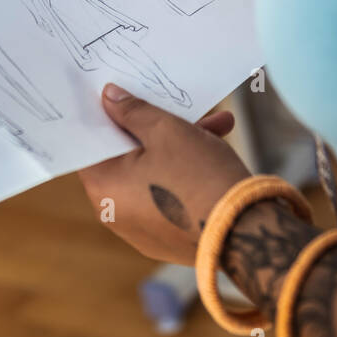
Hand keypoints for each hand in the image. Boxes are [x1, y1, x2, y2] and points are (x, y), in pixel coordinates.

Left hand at [78, 83, 249, 264]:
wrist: (245, 232)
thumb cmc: (199, 177)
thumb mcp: (166, 130)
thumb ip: (133, 111)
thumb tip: (109, 97)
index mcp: (102, 187)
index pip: (92, 144)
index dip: (109, 117)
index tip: (125, 98)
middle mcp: (113, 213)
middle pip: (128, 158)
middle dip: (157, 129)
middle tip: (182, 110)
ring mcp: (140, 230)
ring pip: (152, 175)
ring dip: (180, 149)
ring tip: (217, 125)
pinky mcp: (166, 238)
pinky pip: (166, 197)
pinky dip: (184, 176)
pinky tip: (215, 152)